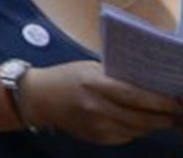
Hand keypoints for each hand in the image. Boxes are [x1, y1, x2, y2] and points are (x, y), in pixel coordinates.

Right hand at [28, 60, 182, 143]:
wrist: (39, 98)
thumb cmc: (67, 76)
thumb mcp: (91, 68)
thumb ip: (117, 76)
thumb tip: (150, 84)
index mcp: (96, 85)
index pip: (137, 96)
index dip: (161, 101)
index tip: (177, 101)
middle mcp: (98, 108)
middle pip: (142, 118)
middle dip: (165, 117)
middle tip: (179, 114)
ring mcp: (98, 126)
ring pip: (138, 130)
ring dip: (154, 125)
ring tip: (165, 118)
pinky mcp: (98, 138)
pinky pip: (127, 136)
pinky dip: (137, 130)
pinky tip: (140, 123)